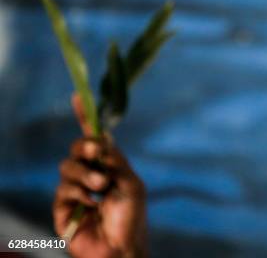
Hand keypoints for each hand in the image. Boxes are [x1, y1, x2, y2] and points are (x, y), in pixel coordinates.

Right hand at [53, 94, 146, 257]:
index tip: (78, 97)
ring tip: (102, 187)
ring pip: (67, 168)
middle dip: (85, 147)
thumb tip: (102, 138)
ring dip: (86, 175)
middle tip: (97, 153)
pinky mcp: (63, 209)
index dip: (84, 117)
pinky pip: (63, 191)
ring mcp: (75, 191)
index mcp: (108, 166)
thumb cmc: (132, 216)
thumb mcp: (131, 183)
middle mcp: (90, 175)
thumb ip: (116, 161)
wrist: (123, 247)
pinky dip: (79, 194)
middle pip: (77, 149)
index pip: (93, 139)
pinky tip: (91, 205)